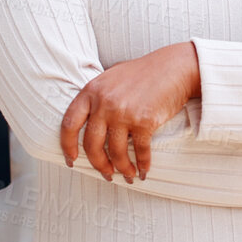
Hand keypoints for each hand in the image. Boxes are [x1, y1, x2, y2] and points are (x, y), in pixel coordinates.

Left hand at [62, 42, 199, 183]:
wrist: (174, 67)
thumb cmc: (143, 72)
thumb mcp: (111, 78)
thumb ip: (97, 97)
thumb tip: (86, 122)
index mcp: (91, 91)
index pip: (69, 124)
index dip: (67, 146)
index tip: (71, 160)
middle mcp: (104, 102)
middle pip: (91, 145)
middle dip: (99, 164)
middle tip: (106, 173)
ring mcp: (123, 112)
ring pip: (115, 153)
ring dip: (123, 168)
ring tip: (129, 174)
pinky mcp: (144, 121)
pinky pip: (140, 151)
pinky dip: (143, 164)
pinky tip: (144, 170)